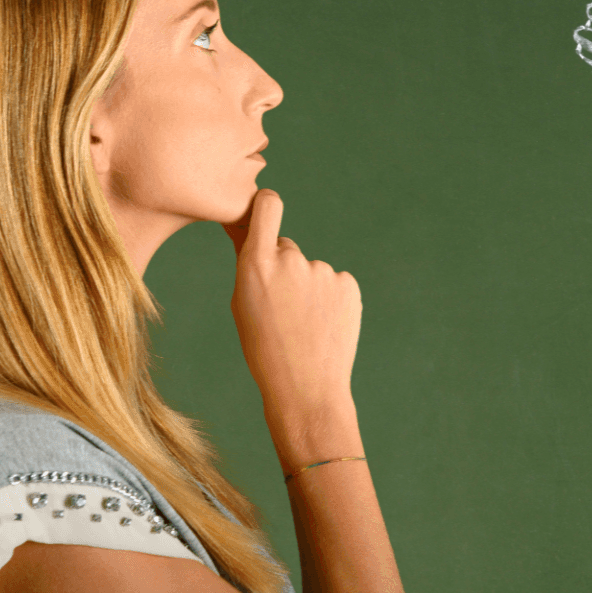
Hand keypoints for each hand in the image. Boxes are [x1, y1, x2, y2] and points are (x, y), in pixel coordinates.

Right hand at [224, 190, 362, 457]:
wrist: (306, 388)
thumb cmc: (264, 348)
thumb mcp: (243, 303)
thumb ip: (250, 261)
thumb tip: (246, 227)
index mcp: (256, 263)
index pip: (267, 205)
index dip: (266, 204)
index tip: (264, 209)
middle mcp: (291, 260)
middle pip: (287, 249)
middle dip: (283, 270)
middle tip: (282, 310)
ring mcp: (323, 272)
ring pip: (310, 271)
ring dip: (307, 289)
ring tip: (303, 326)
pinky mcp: (349, 285)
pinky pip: (334, 283)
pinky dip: (329, 300)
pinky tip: (323, 326)